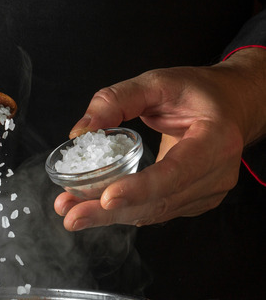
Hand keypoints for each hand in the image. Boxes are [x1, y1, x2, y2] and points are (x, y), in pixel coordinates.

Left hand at [55, 47, 265, 230]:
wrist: (230, 107)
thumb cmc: (196, 92)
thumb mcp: (158, 82)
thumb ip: (117, 99)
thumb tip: (79, 131)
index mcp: (217, 140)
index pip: (176, 172)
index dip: (141, 188)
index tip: (107, 197)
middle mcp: (217, 174)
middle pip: (159, 202)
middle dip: (110, 212)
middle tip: (70, 215)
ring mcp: (208, 193)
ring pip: (154, 213)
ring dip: (109, 217)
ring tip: (70, 213)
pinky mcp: (194, 202)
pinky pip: (155, 212)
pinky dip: (123, 212)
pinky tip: (93, 210)